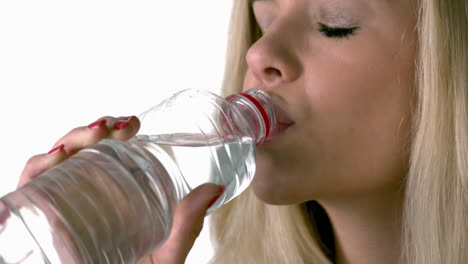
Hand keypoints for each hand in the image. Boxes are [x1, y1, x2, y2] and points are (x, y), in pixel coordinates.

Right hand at [18, 115, 224, 263]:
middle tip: (120, 125)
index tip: (134, 123)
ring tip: (99, 131)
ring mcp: (59, 206)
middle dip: (96, 129)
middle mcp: (80, 198)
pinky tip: (60, 157)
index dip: (114, 132)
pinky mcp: (37, 219)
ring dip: (74, 138)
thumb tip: (216, 188)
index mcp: (107, 199)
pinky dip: (40, 167)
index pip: (103, 156)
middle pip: (79, 153)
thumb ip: (189, 224)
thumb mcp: (166, 253)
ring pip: (56, 161)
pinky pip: (30, 187)